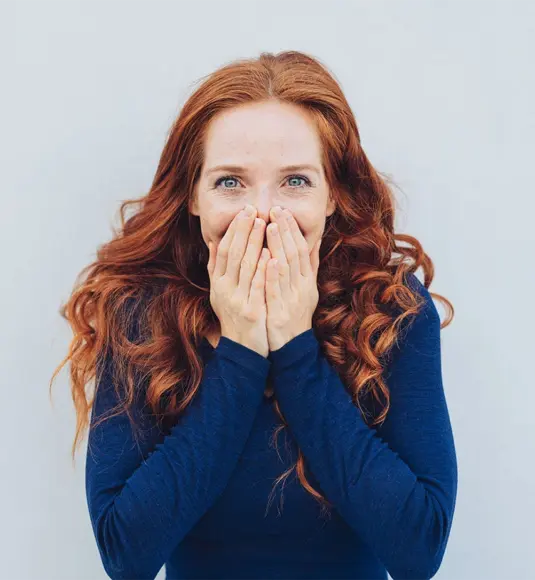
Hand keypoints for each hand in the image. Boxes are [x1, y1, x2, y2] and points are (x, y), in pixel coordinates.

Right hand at [207, 205, 269, 357]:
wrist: (243, 349)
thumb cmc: (235, 317)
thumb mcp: (221, 292)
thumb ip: (217, 268)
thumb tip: (212, 241)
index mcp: (218, 283)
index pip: (223, 251)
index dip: (233, 230)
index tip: (243, 212)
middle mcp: (225, 290)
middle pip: (233, 254)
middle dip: (243, 230)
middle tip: (252, 209)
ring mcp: (237, 300)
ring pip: (245, 266)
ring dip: (253, 243)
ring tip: (262, 223)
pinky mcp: (251, 311)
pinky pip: (257, 286)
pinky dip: (262, 268)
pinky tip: (268, 253)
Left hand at [265, 206, 320, 351]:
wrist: (292, 347)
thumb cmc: (296, 315)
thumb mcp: (307, 289)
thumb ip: (309, 265)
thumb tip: (314, 240)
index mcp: (306, 280)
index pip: (301, 249)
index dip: (292, 229)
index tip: (282, 211)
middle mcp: (301, 287)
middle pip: (295, 254)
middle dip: (285, 230)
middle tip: (275, 209)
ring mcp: (291, 299)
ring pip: (286, 268)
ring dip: (279, 246)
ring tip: (270, 226)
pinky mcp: (280, 312)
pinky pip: (276, 291)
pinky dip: (273, 275)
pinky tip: (268, 259)